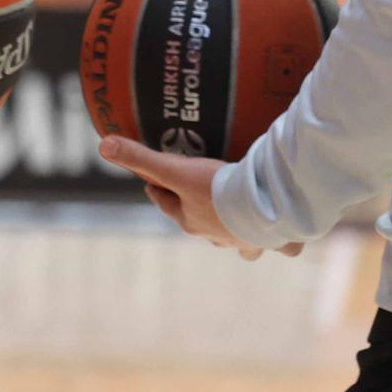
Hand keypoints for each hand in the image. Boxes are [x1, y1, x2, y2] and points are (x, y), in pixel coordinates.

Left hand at [98, 136, 303, 260]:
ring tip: (241, 221)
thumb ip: (140, 157)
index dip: (158, 191)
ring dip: (235, 233)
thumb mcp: (176, 169)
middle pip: (199, 224)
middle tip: (199, 193)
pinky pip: (282, 246)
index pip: (166, 204)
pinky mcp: (277, 241)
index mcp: (190, 220)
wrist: (265, 207)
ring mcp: (247, 241)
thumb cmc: (217, 190)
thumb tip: (102, 145)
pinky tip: (289, 238)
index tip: (153, 182)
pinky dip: (284, 242)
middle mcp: (216, 235)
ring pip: (238, 242)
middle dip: (196, 212)